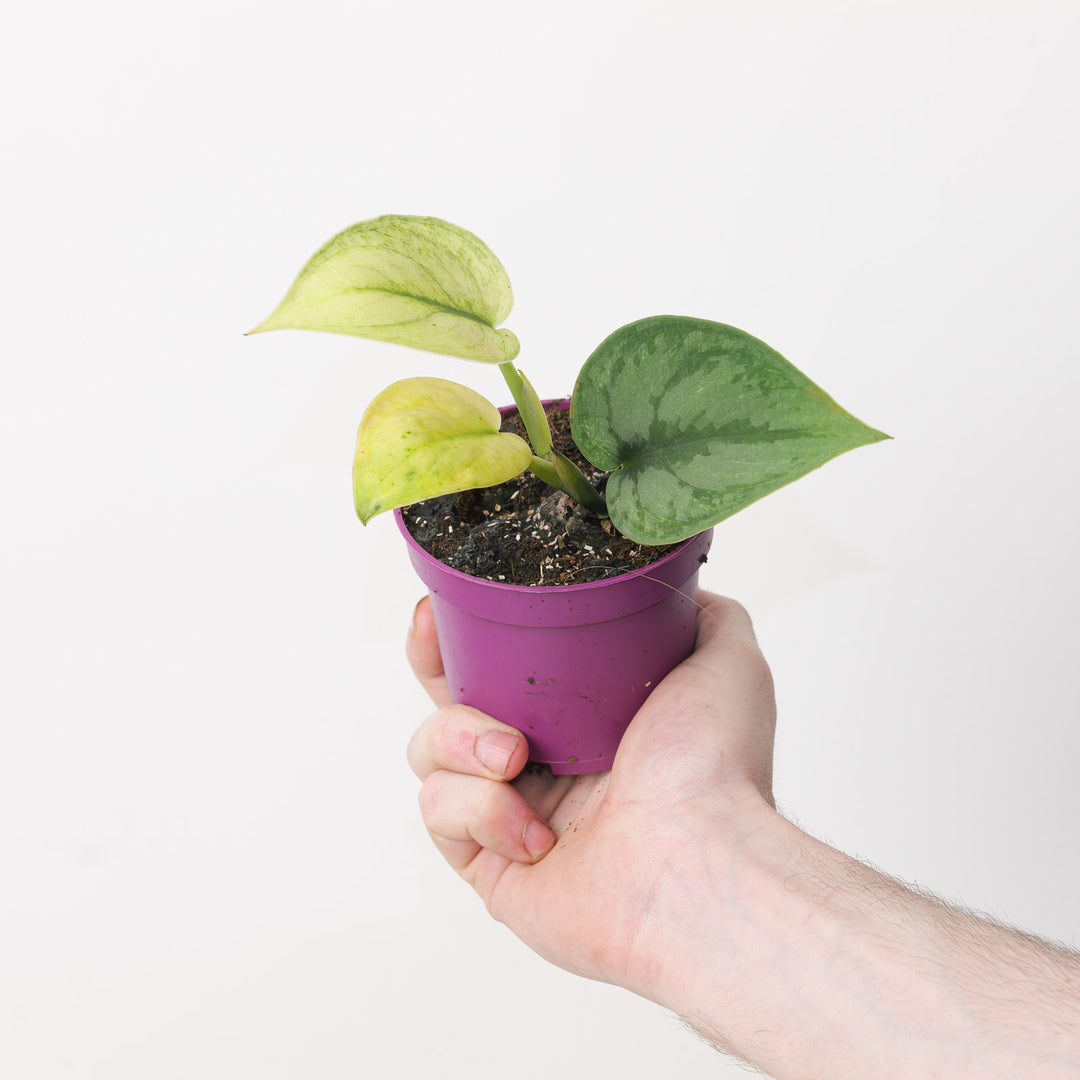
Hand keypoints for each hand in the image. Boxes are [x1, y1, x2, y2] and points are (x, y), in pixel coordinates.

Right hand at [405, 589, 778, 1001]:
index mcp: (585, 717)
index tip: (446, 608)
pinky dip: (479, 810)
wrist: (695, 864)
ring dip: (459, 739)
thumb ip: (700, 612)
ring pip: (431, 751)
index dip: (468, 633)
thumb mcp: (725, 658)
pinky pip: (439, 812)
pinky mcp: (487, 864)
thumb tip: (667, 590)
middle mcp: (544, 763)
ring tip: (514, 758)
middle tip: (433, 641)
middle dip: (432, 665)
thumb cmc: (712, 768)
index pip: (507, 664)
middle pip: (452, 699)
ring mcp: (511, 814)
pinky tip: (535, 832)